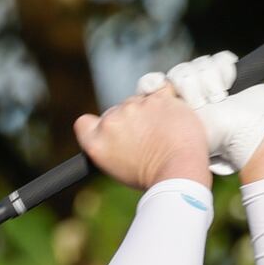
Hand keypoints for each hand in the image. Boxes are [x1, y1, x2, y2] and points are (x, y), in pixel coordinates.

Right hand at [73, 86, 210, 190]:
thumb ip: (109, 144)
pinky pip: (161, 88)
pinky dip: (166, 98)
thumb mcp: (116, 168)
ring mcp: (135, 106)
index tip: (112, 134)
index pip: (84, 123)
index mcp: (96, 142)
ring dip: (149, 112)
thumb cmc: (152, 176)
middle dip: (130, 121)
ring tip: (163, 134)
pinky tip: (171, 115)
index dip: (98, 126)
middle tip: (147, 140)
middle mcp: (111, 121)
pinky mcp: (159, 97)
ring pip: (139, 101)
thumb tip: (119, 132)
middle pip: (116, 111)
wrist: (179, 171)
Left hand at [137, 51, 263, 174]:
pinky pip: (220, 59)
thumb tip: (127, 118)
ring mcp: (210, 80)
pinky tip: (228, 87)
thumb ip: (150, 129)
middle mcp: (189, 92)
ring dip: (208, 82)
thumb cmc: (214, 143)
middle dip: (189, 87)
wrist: (250, 135)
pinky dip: (225, 71)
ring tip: (217, 100)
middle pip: (177, 72)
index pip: (153, 84)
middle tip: (200, 104)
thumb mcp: (176, 139)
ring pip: (198, 65)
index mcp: (173, 107)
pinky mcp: (229, 70)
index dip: (151, 83)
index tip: (153, 87)